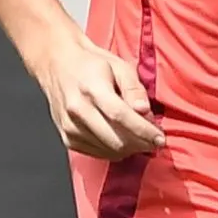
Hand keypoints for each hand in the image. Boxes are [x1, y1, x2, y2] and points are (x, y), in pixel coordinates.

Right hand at [35, 27, 162, 159]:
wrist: (57, 64)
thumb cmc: (90, 64)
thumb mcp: (119, 66)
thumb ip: (134, 89)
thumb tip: (144, 111)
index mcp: (91, 88)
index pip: (121, 117)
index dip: (144, 131)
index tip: (160, 138)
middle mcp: (77, 110)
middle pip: (116, 139)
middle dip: (140, 144)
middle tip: (153, 139)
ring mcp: (70, 127)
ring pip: (108, 150)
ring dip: (129, 149)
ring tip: (139, 138)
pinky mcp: (67, 138)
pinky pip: (97, 153)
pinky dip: (114, 150)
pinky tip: (122, 139)